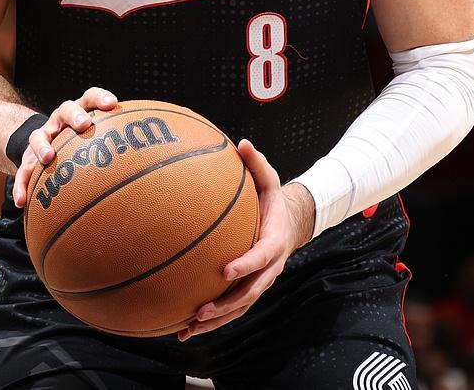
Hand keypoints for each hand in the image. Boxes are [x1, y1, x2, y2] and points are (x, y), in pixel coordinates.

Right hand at [12, 87, 119, 206]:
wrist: (45, 145)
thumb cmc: (83, 146)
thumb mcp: (99, 141)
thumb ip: (121, 148)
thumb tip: (160, 167)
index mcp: (81, 113)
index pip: (90, 97)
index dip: (100, 98)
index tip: (113, 103)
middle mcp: (60, 121)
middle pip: (66, 110)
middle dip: (75, 115)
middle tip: (85, 124)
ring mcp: (43, 137)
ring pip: (39, 136)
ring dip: (43, 146)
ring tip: (48, 158)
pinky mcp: (28, 158)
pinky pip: (23, 171)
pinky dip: (22, 186)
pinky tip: (23, 203)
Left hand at [177, 139, 313, 340]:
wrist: (290, 225)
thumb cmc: (272, 201)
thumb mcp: (270, 180)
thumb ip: (258, 164)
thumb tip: (243, 143)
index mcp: (273, 243)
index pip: (260, 258)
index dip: (245, 266)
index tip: (224, 271)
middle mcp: (268, 269)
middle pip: (248, 294)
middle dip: (225, 305)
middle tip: (201, 310)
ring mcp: (259, 283)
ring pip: (238, 309)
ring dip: (215, 322)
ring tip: (188, 329)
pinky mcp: (248, 289)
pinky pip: (230, 310)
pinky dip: (211, 322)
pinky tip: (183, 328)